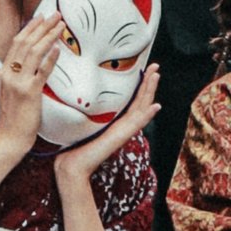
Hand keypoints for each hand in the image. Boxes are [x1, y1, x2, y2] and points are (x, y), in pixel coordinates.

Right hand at [0, 9, 66, 156]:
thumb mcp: (11, 92)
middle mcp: (8, 74)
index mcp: (3, 72)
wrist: (8, 139)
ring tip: (61, 25)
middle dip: (41, 26)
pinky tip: (58, 48)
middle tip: (56, 14)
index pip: (16, 43)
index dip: (30, 28)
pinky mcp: (29, 93)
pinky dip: (49, 58)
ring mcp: (18, 83)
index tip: (42, 17)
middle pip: (25, 42)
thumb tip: (30, 65)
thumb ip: (17, 77)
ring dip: (48, 36)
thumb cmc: (13, 118)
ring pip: (33, 52)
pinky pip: (41, 71)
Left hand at [52, 63, 160, 181]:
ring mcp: (124, 131)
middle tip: (155, 65)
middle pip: (141, 100)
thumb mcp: (84, 124)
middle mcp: (123, 125)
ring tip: (156, 76)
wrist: (73, 166)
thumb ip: (88, 113)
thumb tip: (80, 98)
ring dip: (151, 92)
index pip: (133, 98)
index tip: (143, 68)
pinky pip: (137, 123)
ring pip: (142, 108)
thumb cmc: (74, 147)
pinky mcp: (121, 137)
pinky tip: (156, 106)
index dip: (140, 84)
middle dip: (149, 82)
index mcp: (116, 121)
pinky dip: (148, 115)